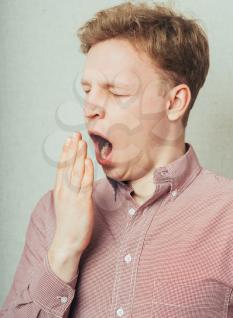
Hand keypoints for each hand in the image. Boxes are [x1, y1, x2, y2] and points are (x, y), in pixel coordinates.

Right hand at [49, 131, 94, 258]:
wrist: (67, 242)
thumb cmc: (69, 223)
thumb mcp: (66, 203)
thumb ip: (70, 189)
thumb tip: (77, 177)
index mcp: (60, 190)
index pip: (62, 167)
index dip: (66, 152)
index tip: (69, 140)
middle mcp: (64, 190)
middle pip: (68, 165)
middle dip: (72, 149)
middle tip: (75, 134)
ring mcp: (73, 196)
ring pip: (76, 171)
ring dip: (79, 155)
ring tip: (81, 142)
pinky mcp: (82, 202)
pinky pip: (85, 184)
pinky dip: (87, 171)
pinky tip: (88, 161)